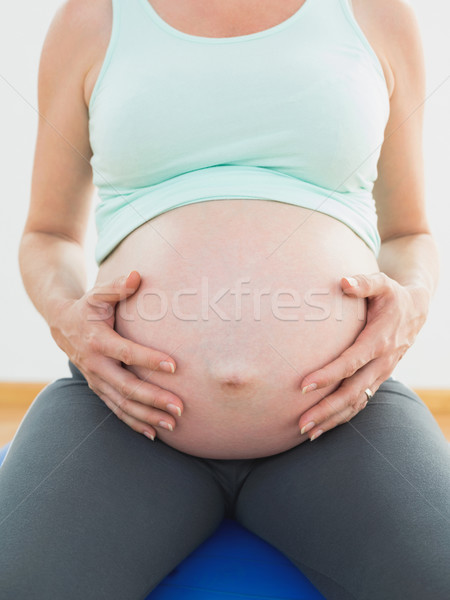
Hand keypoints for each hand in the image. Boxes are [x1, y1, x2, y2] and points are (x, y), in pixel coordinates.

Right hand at [50, 270, 182, 439]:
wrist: (61, 325)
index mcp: (98, 340)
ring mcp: (96, 380)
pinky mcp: (98, 389)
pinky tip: (153, 434)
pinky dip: (133, 423)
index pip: (126, 353)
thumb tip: (137, 275)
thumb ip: (117, 286)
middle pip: (126, 386)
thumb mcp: (99, 294)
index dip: (149, 359)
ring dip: (147, 416)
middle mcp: (95, 365)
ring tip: (173, 424)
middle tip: (179, 407)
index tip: (174, 366)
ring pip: (122, 404)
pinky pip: (115, 410)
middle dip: (153, 398)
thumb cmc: (88, 307)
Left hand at [298, 272, 429, 440]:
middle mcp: (382, 362)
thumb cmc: (392, 295)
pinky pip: (360, 403)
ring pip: (356, 403)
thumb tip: (343, 280)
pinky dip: (342, 417)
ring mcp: (381, 374)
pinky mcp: (377, 380)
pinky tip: (323, 427)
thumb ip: (363, 283)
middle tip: (302, 423)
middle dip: (326, 409)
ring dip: (332, 419)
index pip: (351, 362)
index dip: (329, 375)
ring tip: (307, 432)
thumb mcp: (382, 283)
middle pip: (353, 392)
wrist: (416, 310)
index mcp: (379, 340)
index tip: (304, 386)